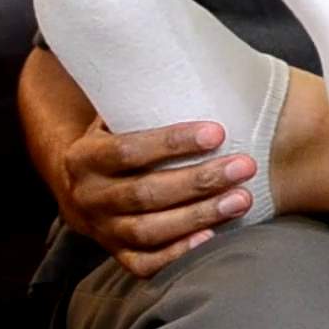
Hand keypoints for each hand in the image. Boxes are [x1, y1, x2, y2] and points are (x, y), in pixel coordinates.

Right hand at [54, 118, 255, 277]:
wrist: (83, 187)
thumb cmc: (119, 140)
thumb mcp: (117, 117)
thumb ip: (144, 102)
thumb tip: (191, 65)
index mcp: (84, 157)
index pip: (128, 150)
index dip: (172, 143)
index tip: (217, 132)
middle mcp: (88, 197)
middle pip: (145, 194)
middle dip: (199, 181)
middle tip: (245, 166)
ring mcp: (102, 229)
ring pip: (149, 230)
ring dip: (199, 216)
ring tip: (242, 199)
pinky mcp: (116, 254)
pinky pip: (144, 263)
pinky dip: (177, 253)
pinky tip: (212, 238)